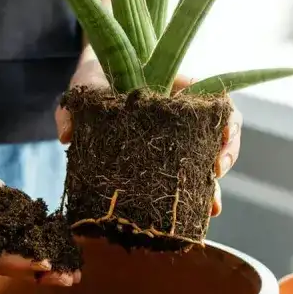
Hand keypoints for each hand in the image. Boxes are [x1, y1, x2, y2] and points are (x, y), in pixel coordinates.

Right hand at [0, 87, 76, 285]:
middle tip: (67, 276)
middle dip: (32, 262)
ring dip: (37, 245)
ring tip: (68, 258)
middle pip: (0, 249)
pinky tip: (55, 228)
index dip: (13, 261)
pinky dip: (32, 217)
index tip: (42, 265)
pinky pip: (11, 205)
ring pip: (9, 231)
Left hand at [58, 59, 242, 216]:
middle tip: (215, 188)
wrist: (90, 83)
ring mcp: (175, 136)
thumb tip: (66, 136)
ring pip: (206, 159)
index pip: (216, 103)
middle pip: (219, 135)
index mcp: (173, 89)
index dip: (226, 126)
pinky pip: (183, 175)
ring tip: (210, 209)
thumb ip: (73, 108)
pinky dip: (190, 194)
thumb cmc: (94, 78)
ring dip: (212, 185)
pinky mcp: (161, 157)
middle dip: (225, 161)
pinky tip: (189, 215)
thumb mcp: (83, 86)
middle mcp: (182, 114)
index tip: (221, 146)